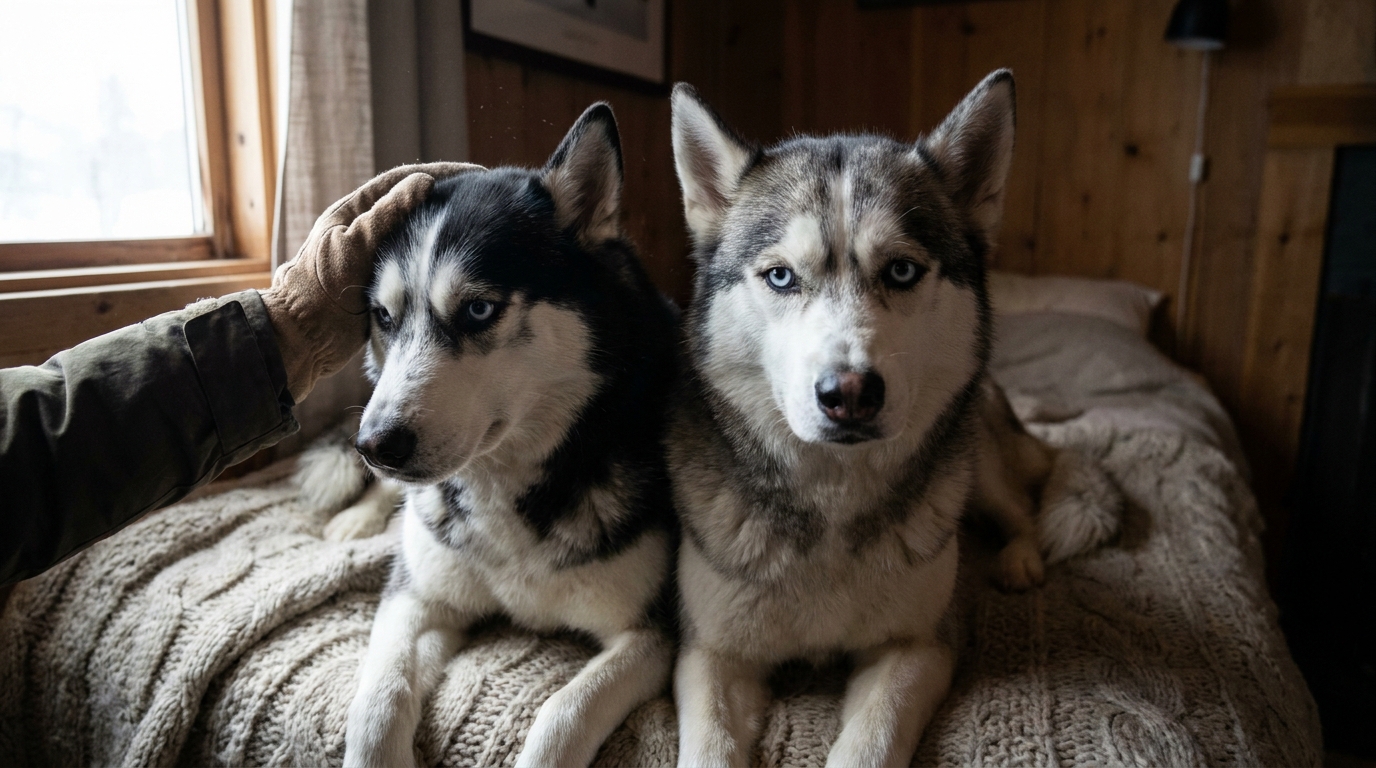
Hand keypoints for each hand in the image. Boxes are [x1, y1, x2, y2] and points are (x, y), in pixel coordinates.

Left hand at [261, 162, 480, 400]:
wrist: (304, 339)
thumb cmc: (319, 290)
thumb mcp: (355, 246)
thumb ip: (387, 214)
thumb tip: (423, 182)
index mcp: (353, 212)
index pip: (401, 181)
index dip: (438, 174)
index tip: (472, 174)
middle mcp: (365, 230)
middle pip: (413, 207)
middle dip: (447, 202)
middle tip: (482, 201)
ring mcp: (376, 257)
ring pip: (418, 237)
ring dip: (445, 232)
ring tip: (477, 230)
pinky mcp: (385, 285)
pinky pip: (417, 265)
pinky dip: (439, 261)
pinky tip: (461, 263)